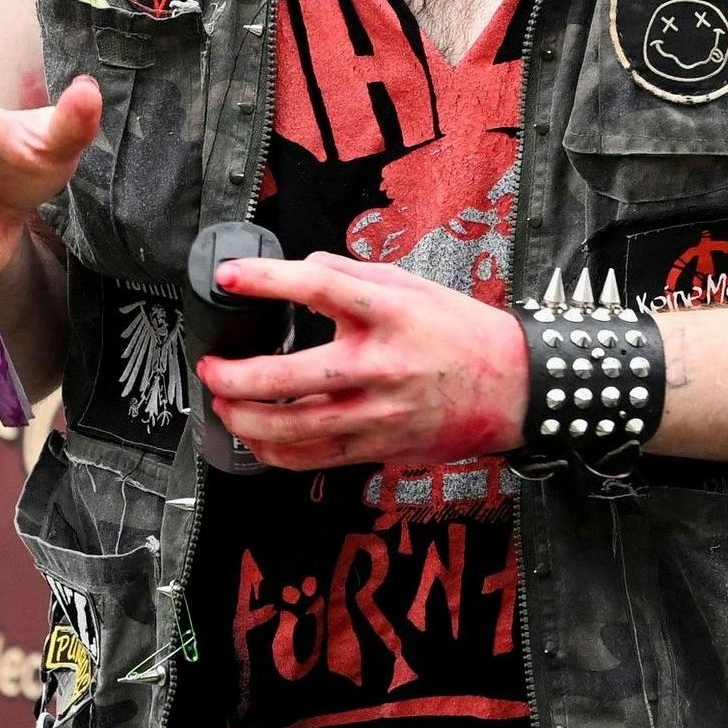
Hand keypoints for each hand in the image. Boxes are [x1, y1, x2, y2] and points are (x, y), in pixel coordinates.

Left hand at [193, 253, 525, 469]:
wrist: (516, 388)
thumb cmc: (461, 333)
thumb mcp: (410, 285)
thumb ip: (350, 274)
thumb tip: (300, 267)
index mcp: (388, 314)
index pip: (317, 288)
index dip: (265, 279)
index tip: (228, 276)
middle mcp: (380, 366)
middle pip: (286, 378)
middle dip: (233, 376)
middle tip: (211, 367)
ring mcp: (379, 413)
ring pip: (293, 429)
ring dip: (244, 419)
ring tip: (223, 403)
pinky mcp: (382, 448)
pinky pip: (316, 459)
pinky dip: (275, 453)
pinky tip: (257, 439)